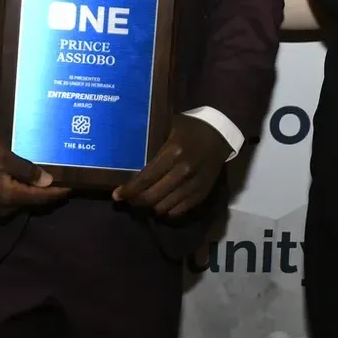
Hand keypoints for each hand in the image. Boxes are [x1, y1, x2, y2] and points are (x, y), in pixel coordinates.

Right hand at [0, 133, 68, 218]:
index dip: (60, 191)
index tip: (76, 184)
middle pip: (32, 202)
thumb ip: (26, 170)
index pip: (42, 198)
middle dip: (47, 191)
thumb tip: (49, 181)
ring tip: (46, 175)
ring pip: (20, 201)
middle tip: (63, 175)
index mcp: (9, 197)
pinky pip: (8, 200)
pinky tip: (23, 179)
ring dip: (32, 191)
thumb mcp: (1, 155)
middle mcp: (3, 209)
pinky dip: (18, 191)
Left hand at [114, 114, 228, 216]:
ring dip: (151, 206)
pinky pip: (179, 211)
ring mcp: (193, 185)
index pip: (145, 179)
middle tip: (128, 198)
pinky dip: (167, 210)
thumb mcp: (169, 126)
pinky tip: (161, 202)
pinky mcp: (202, 194)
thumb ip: (151, 139)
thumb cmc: (190, 128)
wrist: (220, 135)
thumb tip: (126, 150)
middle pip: (152, 197)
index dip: (129, 190)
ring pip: (164, 207)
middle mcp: (183, 172)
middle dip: (136, 201)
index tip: (117, 195)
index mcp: (173, 153)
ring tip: (144, 199)